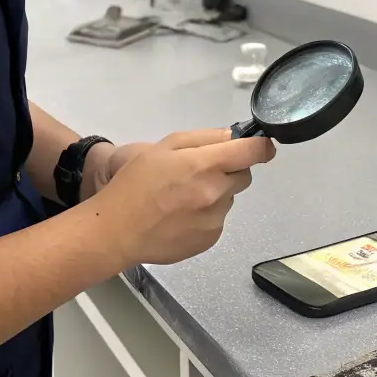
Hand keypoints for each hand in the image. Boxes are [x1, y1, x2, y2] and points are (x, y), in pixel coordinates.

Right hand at [85, 129, 275, 269]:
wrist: (117, 231)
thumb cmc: (135, 183)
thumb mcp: (163, 147)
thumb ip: (202, 138)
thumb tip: (233, 137)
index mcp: (205, 166)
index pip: (253, 152)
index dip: (260, 146)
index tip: (258, 145)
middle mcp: (217, 194)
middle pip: (243, 175)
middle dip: (228, 170)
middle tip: (197, 172)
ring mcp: (215, 220)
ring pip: (229, 198)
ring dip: (215, 194)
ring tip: (181, 199)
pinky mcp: (210, 240)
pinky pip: (218, 220)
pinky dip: (206, 215)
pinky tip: (179, 217)